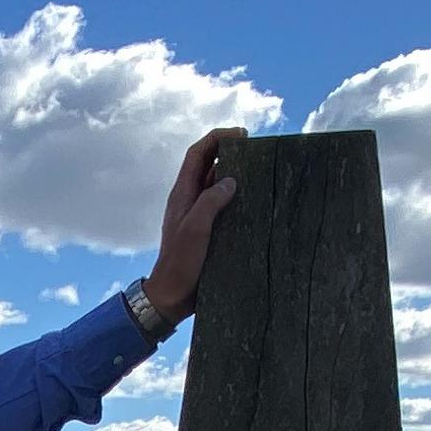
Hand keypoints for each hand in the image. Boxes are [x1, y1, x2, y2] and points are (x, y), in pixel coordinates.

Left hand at [137, 127, 243, 332]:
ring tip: (259, 169)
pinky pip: (223, 206)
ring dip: (235, 174)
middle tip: (255, 148)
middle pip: (208, 166)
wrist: (172, 296)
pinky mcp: (208, 230)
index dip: (216, 139)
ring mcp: (199, 215)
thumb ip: (210, 202)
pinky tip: (254, 199)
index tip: (240, 133)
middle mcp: (190, 200)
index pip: (197, 155)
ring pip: (217, 185)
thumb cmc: (179, 263)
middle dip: (229, 152)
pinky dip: (237, 197)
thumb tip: (230, 180)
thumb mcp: (195, 229)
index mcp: (182, 194)